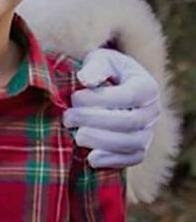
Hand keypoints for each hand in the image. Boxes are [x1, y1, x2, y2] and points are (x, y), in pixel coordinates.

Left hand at [64, 49, 159, 168]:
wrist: (113, 89)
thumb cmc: (104, 72)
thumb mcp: (101, 60)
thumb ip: (95, 66)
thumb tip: (85, 79)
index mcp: (147, 86)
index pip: (129, 96)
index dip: (100, 99)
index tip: (75, 98)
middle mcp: (152, 111)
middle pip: (130, 122)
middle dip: (95, 121)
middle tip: (68, 118)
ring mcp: (148, 132)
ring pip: (132, 143)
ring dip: (102, 142)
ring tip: (77, 137)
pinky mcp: (140, 149)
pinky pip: (133, 159)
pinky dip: (113, 161)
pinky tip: (90, 158)